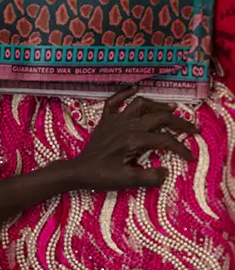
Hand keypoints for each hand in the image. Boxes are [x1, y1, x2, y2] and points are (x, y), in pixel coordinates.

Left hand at [68, 88, 195, 191]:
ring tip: (171, 109)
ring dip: (158, 106)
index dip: (180, 148)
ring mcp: (115, 120)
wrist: (78, 171)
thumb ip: (148, 177)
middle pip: (159, 117)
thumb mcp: (126, 181)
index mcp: (133, 140)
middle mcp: (126, 125)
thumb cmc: (101, 176)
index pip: (164, 139)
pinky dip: (124, 94)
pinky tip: (134, 89)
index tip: (190, 157)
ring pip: (141, 104)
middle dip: (178, 123)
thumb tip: (166, 172)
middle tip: (192, 129)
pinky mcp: (105, 120)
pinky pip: (114, 102)